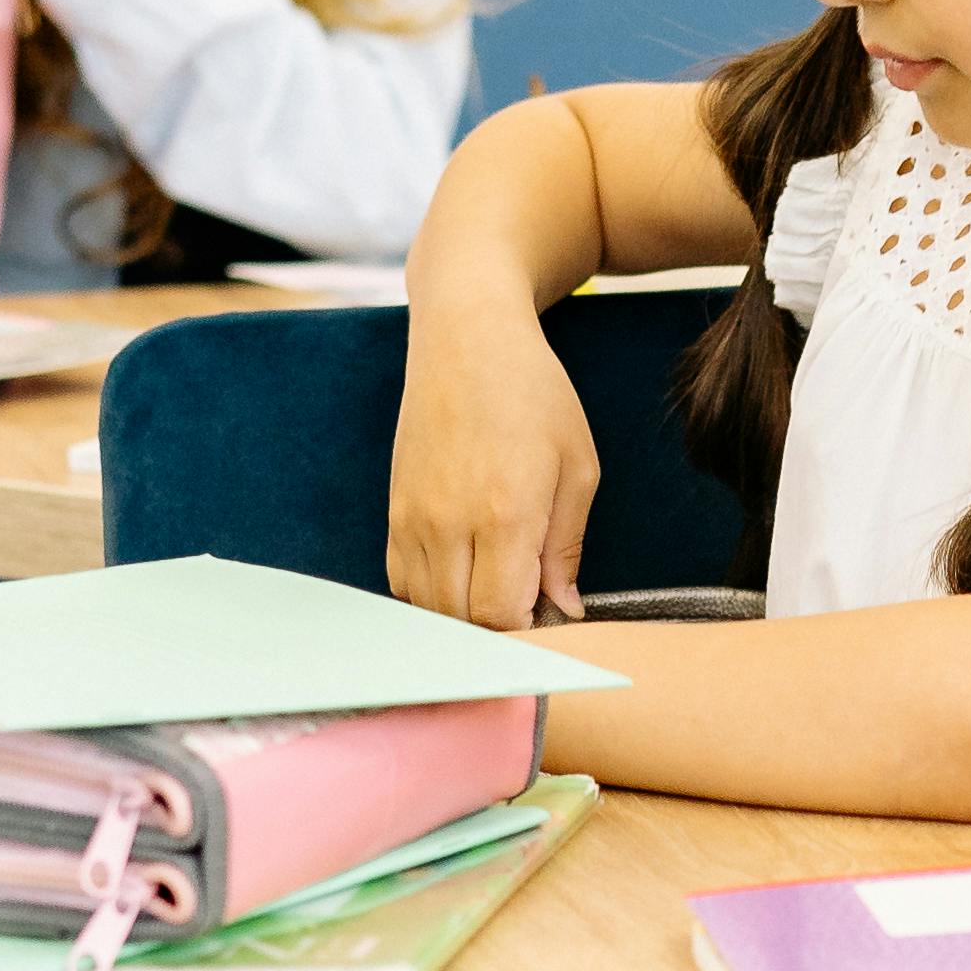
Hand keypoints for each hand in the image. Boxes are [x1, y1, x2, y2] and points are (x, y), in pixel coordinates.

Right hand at [388, 308, 603, 628]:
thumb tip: (564, 609)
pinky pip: (401, 582)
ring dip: (462, 616)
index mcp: (504, 513)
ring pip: (427, 608)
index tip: (545, 617)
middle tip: (526, 605)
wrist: (467, 339)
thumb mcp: (577, 467)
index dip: (525, 631)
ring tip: (496, 589)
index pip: (499, 616)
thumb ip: (567, 547)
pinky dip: (430, 595)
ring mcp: (413, 518)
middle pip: (460, 622)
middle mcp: (448, 523)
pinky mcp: (394, 511)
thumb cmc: (533, 394)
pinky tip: (463, 574)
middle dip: (496, 629)